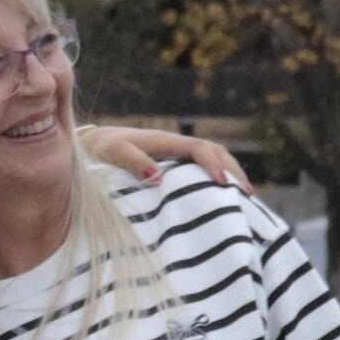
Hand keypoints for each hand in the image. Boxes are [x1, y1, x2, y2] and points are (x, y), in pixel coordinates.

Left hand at [84, 123, 250, 191]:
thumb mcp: (111, 152)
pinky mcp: (173, 165)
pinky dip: (216, 181)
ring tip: (245, 198)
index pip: (199, 149)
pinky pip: (201, 170)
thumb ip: (132, 161)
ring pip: (212, 159)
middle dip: (233, 170)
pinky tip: (224, 198)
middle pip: (215, 151)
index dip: (214, 165)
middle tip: (248, 195)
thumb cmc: (100, 150)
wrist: (91, 144)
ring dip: (230, 174)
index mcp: (164, 141)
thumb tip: (158, 177)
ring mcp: (176, 155)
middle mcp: (175, 146)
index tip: (224, 185)